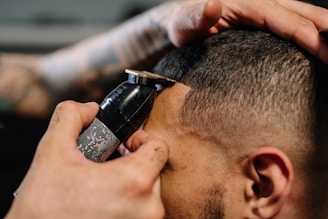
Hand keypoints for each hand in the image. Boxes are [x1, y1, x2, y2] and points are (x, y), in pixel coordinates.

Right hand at [5, 101, 168, 218]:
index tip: (124, 144)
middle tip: (110, 163)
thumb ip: (71, 117)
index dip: (141, 139)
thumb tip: (88, 109)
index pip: (160, 147)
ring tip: (104, 183)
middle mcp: (147, 208)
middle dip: (134, 161)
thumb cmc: (44, 209)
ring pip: (149, 192)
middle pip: (155, 170)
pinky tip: (105, 200)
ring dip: (131, 182)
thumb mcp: (52, 151)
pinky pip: (142, 210)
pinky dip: (128, 201)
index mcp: (134, 182)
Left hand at [165, 0, 327, 62]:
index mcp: (248, 4)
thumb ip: (195, 17)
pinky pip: (294, 25)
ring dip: (326, 33)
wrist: (182, 21)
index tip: (327, 56)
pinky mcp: (264, 20)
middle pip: (304, 15)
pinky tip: (321, 47)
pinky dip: (312, 34)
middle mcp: (262, 3)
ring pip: (304, 17)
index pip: (287, 21)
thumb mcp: (184, 23)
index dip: (310, 38)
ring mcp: (265, 11)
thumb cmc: (183, 24)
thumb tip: (213, 5)